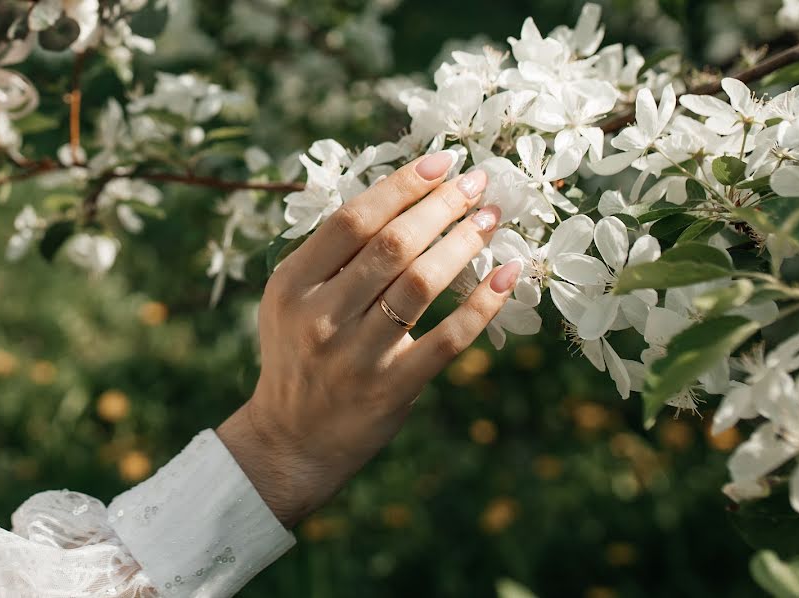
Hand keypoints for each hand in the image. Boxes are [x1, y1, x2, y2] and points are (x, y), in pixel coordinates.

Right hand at [216, 151, 522, 527]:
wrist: (293, 440)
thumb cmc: (300, 356)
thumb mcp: (292, 301)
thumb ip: (332, 256)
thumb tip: (402, 196)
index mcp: (292, 284)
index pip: (352, 220)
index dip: (402, 185)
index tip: (443, 162)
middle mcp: (320, 316)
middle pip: (390, 245)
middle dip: (441, 206)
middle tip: (478, 183)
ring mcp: (356, 356)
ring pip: (419, 285)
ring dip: (462, 244)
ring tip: (490, 219)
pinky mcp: (391, 389)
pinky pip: (447, 340)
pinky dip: (481, 305)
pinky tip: (507, 276)